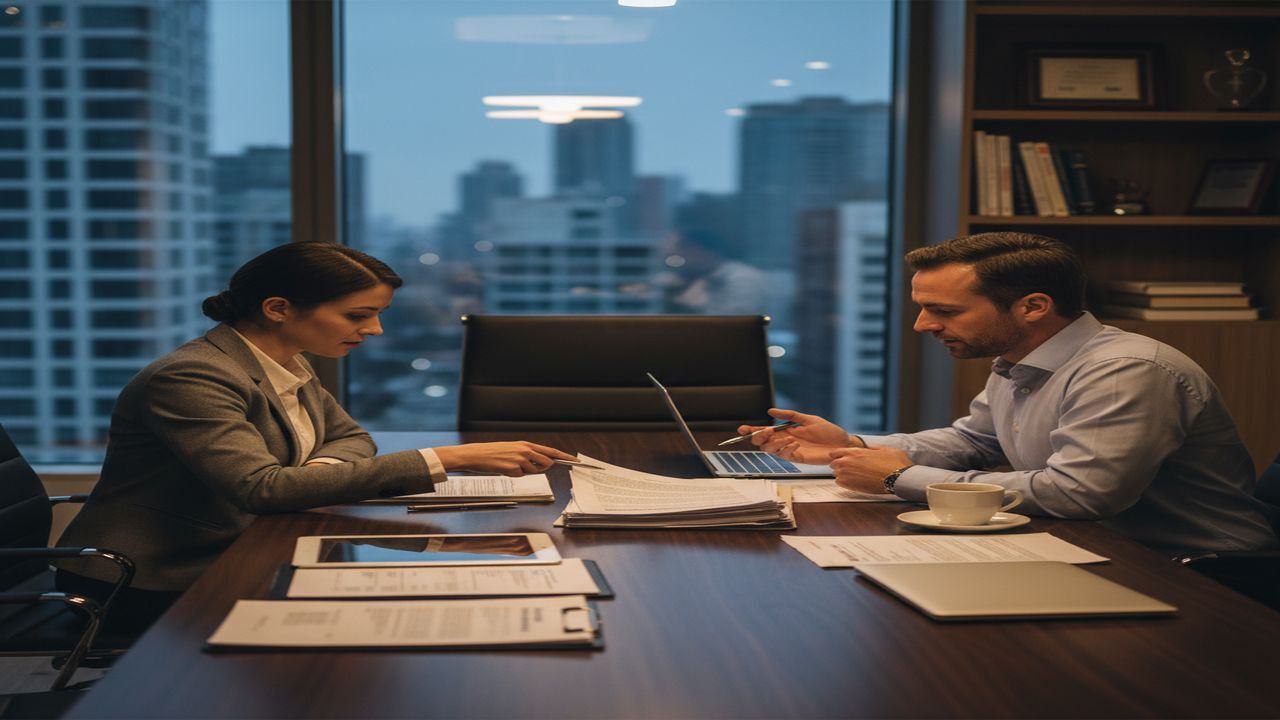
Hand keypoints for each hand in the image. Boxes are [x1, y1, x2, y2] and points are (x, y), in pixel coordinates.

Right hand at [433, 442, 575, 476]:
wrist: (475, 454)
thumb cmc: (492, 452)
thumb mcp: (512, 449)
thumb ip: (527, 454)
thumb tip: (540, 464)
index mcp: (526, 444)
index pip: (550, 450)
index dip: (564, 456)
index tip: (574, 460)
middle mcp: (525, 450)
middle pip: (546, 463)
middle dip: (543, 468)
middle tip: (527, 467)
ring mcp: (520, 460)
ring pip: (533, 471)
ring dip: (524, 472)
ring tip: (509, 466)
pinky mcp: (514, 469)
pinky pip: (521, 476)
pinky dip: (514, 475)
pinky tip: (504, 469)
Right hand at [736, 408, 858, 464]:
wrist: (841, 444)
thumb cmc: (827, 431)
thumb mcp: (808, 419)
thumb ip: (789, 415)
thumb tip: (770, 411)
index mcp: (785, 430)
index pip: (764, 431)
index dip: (751, 430)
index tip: (742, 429)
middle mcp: (784, 441)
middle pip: (762, 443)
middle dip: (759, 437)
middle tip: (766, 432)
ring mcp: (790, 450)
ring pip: (770, 450)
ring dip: (774, 443)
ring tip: (787, 437)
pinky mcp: (798, 458)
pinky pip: (785, 456)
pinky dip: (787, 449)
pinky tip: (795, 443)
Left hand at [829, 446, 912, 493]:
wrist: (899, 478)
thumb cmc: (894, 463)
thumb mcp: (884, 449)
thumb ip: (872, 448)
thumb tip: (869, 448)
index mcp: (854, 452)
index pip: (834, 452)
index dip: (838, 455)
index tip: (842, 458)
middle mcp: (847, 462)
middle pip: (833, 463)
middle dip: (839, 465)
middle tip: (849, 468)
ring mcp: (848, 475)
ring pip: (836, 474)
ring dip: (841, 474)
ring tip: (853, 476)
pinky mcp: (851, 486)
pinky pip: (839, 483)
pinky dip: (844, 483)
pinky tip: (853, 482)